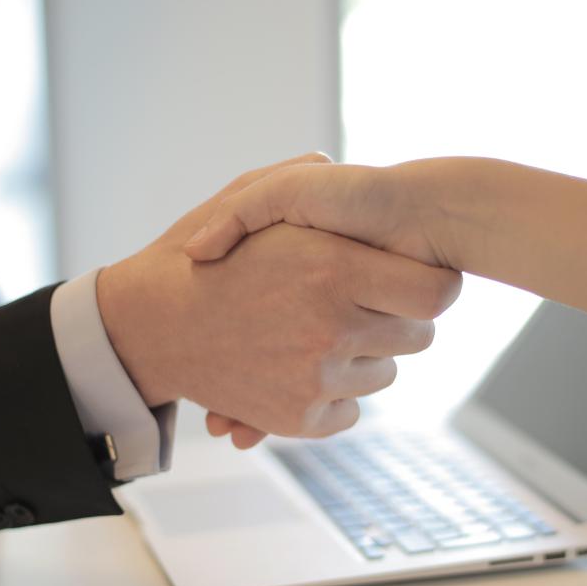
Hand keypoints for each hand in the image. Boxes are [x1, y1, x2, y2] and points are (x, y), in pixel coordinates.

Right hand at [97, 157, 460, 441]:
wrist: (149, 326)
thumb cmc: (198, 257)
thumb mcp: (243, 197)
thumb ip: (299, 178)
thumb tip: (337, 166)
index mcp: (332, 268)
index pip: (438, 292)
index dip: (432, 284)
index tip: (413, 280)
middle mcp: (332, 328)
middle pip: (417, 337)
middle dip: (395, 319)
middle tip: (362, 305)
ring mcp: (315, 379)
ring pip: (383, 374)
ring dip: (363, 357)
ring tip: (318, 334)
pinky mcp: (298, 419)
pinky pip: (350, 410)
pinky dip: (335, 395)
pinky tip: (304, 369)